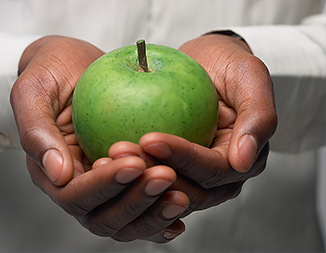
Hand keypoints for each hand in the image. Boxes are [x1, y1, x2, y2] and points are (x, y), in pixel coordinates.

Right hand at [10, 36, 188, 242]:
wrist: (75, 67)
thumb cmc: (53, 71)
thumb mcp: (34, 89)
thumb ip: (36, 130)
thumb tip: (58, 174)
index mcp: (51, 172)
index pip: (75, 195)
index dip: (104, 185)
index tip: (134, 163)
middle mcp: (77, 186)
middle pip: (103, 217)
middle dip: (135, 201)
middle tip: (165, 176)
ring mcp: (103, 186)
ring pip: (126, 219)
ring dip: (153, 212)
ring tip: (181, 195)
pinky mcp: (124, 180)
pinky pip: (142, 206)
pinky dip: (161, 214)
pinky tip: (182, 206)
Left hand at [109, 33, 276, 216]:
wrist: (207, 65)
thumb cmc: (228, 66)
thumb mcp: (251, 77)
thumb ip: (258, 117)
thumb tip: (244, 161)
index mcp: (243, 161)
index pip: (211, 169)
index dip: (181, 157)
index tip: (149, 138)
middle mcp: (220, 178)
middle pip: (187, 188)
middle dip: (151, 173)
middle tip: (119, 150)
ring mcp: (195, 178)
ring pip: (165, 191)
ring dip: (135, 178)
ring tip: (107, 156)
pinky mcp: (173, 171)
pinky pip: (150, 179)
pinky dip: (129, 175)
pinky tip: (103, 159)